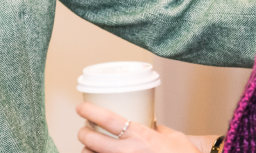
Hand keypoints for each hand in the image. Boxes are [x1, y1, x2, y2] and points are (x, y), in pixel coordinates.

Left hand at [75, 102, 201, 152]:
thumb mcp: (174, 138)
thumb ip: (159, 129)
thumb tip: (152, 123)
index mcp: (140, 136)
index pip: (108, 119)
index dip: (90, 111)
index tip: (81, 107)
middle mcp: (128, 152)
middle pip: (92, 139)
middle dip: (83, 133)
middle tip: (84, 130)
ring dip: (87, 151)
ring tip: (90, 148)